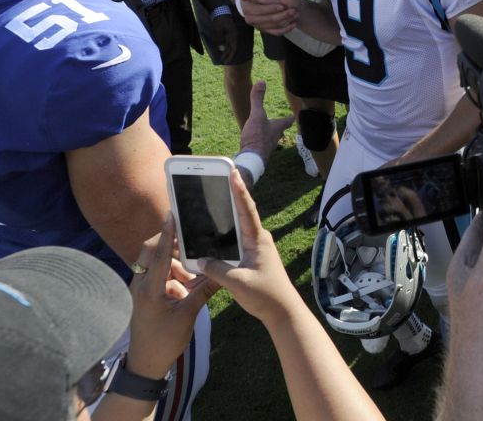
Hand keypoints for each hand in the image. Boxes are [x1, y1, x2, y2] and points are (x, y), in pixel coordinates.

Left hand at [124, 214, 220, 377]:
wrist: (145, 363)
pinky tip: (187, 286)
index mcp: (150, 287)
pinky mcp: (144, 295)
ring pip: (155, 264)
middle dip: (170, 245)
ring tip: (193, 274)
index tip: (172, 214)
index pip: (158, 253)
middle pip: (151, 252)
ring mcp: (140, 289)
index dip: (167, 233)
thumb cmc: (165, 341)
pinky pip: (156, 276)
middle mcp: (140, 283)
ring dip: (174, 264)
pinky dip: (171, 276)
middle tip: (189, 242)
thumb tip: (220, 274)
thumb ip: (203, 292)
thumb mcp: (187, 315)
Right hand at [200, 170, 301, 327]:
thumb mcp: (237, 282)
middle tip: (212, 181)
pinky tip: (208, 238)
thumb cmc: (266, 296)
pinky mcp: (250, 258)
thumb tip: (199, 259)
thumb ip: (217, 269)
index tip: (232, 171)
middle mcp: (257, 239)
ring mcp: (254, 248)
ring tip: (205, 204)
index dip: (238, 189)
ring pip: (234, 229)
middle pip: (239, 214)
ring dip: (222, 219)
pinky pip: (233, 243)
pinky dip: (222, 238)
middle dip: (226, 197)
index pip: (246, 209)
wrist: (282, 312)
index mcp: (257, 240)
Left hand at [211, 13, 238, 59]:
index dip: (230, 55)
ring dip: (226, 51)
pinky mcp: (228, 33)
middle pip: (232, 48)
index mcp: (233, 35)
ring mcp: (231, 34)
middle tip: (224, 61)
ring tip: (222, 57)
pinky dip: (225, 46)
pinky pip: (227, 41)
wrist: (220, 11)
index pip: (233, 48)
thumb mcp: (218, 30)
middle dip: (228, 55)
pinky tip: (222, 49)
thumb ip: (219, 39)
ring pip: (230, 45)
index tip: (226, 61)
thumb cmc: (219, 20)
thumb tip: (221, 48)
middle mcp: (233, 35)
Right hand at [238, 80, 293, 159]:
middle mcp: (275, 138)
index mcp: (277, 127)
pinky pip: (262, 146)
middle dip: (281, 127)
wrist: (250, 159)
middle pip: (281, 131)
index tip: (295, 115)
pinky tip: (256, 142)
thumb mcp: (256, 115)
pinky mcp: (260, 153)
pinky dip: (261, 142)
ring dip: (271, 135)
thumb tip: (261, 81)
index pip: (288, 120)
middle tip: (283, 123)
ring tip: (269, 132)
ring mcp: (268, 147)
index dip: (291, 117)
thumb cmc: (256, 137)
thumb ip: (258, 99)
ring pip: (272, 139)